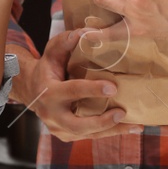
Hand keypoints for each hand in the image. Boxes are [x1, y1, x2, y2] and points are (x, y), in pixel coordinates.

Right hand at [14, 31, 141, 140]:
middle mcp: (52, 114)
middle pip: (77, 124)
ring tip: (135, 125)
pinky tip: (128, 128)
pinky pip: (90, 136)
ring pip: (87, 134)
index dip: (92, 90)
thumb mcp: (52, 52)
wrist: (32, 90)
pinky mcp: (66, 135)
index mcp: (48, 92)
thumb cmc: (47, 68)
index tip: (113, 87)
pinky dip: (110, 133)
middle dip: (101, 121)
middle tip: (122, 112)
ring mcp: (58, 128)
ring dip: (112, 131)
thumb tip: (87, 32)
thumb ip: (66, 41)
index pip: (72, 91)